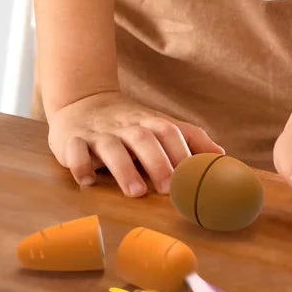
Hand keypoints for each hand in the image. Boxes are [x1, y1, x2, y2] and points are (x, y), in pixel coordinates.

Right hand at [48, 91, 223, 197]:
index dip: (182, 151)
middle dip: (158, 162)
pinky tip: (88, 182)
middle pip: (143, 138)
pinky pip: (74, 150)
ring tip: (136, 192)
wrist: (81, 100)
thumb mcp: (157, 124)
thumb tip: (221, 156)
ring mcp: (97, 132)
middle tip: (169, 189)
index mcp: (147, 121)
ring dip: (123, 169)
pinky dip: (80, 165)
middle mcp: (124, 125)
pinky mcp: (70, 139)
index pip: (169, 130)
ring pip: (111, 146)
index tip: (193, 177)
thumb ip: (187, 138)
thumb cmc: (127, 122)